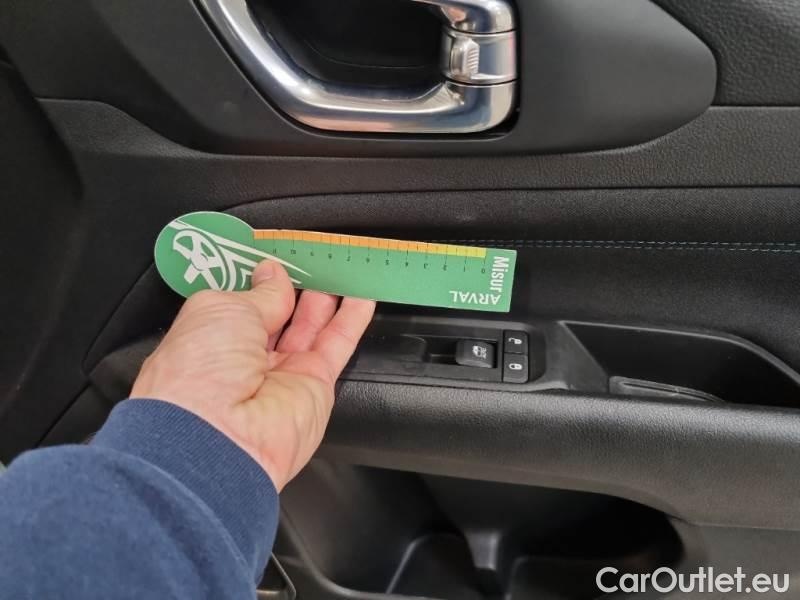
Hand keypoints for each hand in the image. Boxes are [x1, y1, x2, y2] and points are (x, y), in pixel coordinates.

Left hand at [130, 260, 374, 490]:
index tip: (278, 256)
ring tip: (340, 269)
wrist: (219, 435)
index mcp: (210, 340)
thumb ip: (258, 291)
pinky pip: (336, 347)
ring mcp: (281, 376)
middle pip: (278, 317)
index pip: (241, 304)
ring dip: (325, 300)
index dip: (260, 280)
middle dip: (294, 288)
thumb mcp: (222, 308)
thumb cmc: (198, 373)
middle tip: (313, 259)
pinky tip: (361, 297)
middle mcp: (244, 361)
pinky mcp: (315, 387)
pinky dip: (351, 321)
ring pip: (310, 330)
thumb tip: (273, 275)